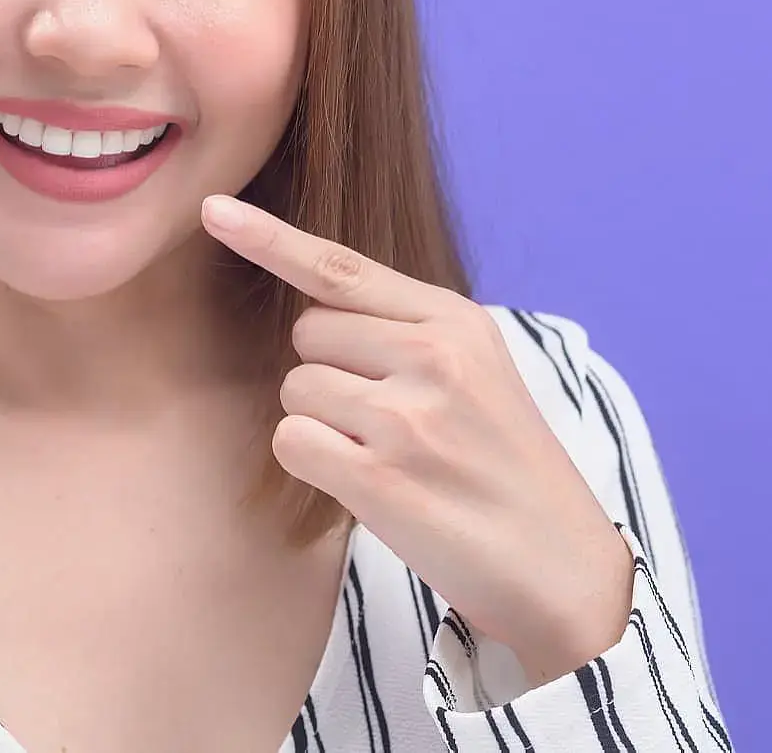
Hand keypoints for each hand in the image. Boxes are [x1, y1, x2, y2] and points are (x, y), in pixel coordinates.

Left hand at [202, 193, 634, 686]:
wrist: (558, 561)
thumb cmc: (504, 463)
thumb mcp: (479, 369)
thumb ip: (406, 329)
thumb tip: (316, 305)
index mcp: (455, 321)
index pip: (342, 268)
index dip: (269, 238)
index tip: (213, 210)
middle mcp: (432, 357)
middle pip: (306, 333)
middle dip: (327, 372)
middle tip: (387, 418)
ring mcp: (406, 417)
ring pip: (295, 388)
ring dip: (322, 424)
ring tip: (389, 455)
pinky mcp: (379, 478)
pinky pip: (291, 442)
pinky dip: (313, 464)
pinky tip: (368, 484)